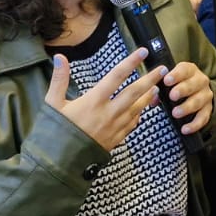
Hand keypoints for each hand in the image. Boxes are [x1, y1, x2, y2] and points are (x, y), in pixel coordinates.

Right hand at [44, 48, 162, 151]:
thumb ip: (59, 79)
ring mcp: (114, 127)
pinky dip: (139, 115)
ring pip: (137, 109)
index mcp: (94, 100)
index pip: (116, 76)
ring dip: (148, 97)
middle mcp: (108, 112)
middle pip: (134, 92)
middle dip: (150, 79)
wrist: (59, 163)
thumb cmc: (55, 131)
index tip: (143, 52)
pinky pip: (132, 125)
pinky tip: (142, 110)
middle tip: (163, 69)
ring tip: (156, 87)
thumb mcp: (53, 104)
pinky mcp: (115, 139)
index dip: (131, 62)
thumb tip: (60, 57)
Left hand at [161, 61, 214, 135]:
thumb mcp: (170, 82)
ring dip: (187, 107)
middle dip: (183, 90)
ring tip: (175, 113)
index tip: (166, 80)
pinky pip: (203, 118)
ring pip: (198, 101)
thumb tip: (152, 98)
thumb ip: (160, 87)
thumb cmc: (178, 85)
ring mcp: (206, 95)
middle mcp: (200, 81)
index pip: (184, 70)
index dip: (176, 75)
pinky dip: (194, 124)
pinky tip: (184, 129)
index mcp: (190, 70)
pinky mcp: (208, 109)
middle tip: (172, 96)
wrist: (198, 91)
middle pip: (193, 84)